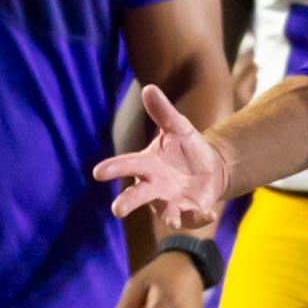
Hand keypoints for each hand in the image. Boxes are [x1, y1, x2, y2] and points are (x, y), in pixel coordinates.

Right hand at [95, 84, 230, 229]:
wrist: (210, 168)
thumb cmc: (186, 148)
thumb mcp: (178, 127)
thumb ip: (163, 112)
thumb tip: (149, 88)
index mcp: (146, 165)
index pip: (126, 165)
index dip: (112, 169)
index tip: (98, 172)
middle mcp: (153, 187)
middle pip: (137, 196)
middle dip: (127, 203)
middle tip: (117, 210)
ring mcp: (170, 202)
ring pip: (165, 213)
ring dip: (168, 216)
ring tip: (171, 219)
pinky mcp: (188, 212)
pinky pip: (191, 218)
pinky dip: (198, 217)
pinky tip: (207, 213)